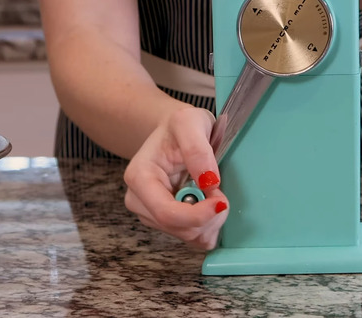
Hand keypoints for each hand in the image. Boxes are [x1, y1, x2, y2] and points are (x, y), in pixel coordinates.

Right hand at [123, 107, 228, 249]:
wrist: (174, 132)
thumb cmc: (179, 125)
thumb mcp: (189, 122)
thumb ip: (197, 149)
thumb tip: (209, 181)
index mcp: (139, 178)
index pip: (167, 213)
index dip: (199, 215)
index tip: (222, 200)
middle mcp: (139, 201)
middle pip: (179, 229)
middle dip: (209, 218)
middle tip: (222, 194)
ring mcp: (151, 214)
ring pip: (188, 236)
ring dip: (210, 222)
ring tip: (216, 195)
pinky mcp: (166, 222)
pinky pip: (192, 238)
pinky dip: (208, 227)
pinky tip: (211, 207)